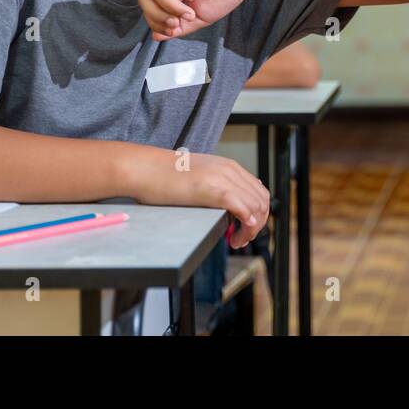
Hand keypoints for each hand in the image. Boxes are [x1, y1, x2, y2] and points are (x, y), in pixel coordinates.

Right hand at [130, 151, 270, 248]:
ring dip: (251, 229)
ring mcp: (223, 179)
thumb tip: (229, 206)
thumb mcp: (199, 176)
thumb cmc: (165, 177)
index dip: (258, 214)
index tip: (245, 229)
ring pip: (256, 206)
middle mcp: (230, 170)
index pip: (259, 191)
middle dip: (257, 224)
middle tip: (241, 239)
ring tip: (235, 241)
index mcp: (229, 167)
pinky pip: (242, 207)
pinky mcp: (213, 190)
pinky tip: (237, 235)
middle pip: (262, 200)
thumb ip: (217, 185)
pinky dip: (246, 223)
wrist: (145, 168)